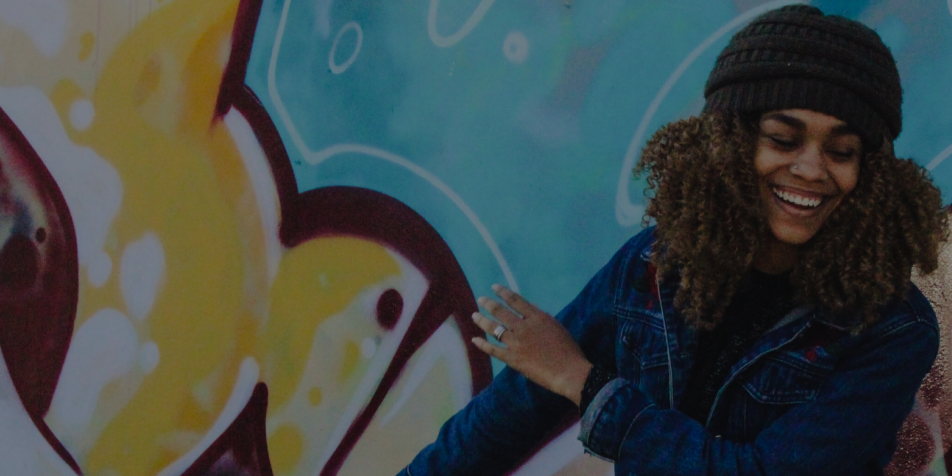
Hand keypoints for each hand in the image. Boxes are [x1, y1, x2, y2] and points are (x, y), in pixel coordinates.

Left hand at [470, 284, 592, 405]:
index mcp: (536, 317)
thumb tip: (529, 309)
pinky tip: (475, 340)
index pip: (516, 300)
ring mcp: (516, 343)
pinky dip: (482, 344)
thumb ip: (541, 318)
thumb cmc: (568, 349)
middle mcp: (523, 327)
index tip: (494, 287)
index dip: (503, 292)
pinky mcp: (512, 359)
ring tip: (475, 315)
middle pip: (501, 312)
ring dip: (482, 321)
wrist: (568, 371)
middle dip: (488, 304)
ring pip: (494, 329)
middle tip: (480, 300)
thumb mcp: (556, 326)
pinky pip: (493, 350)